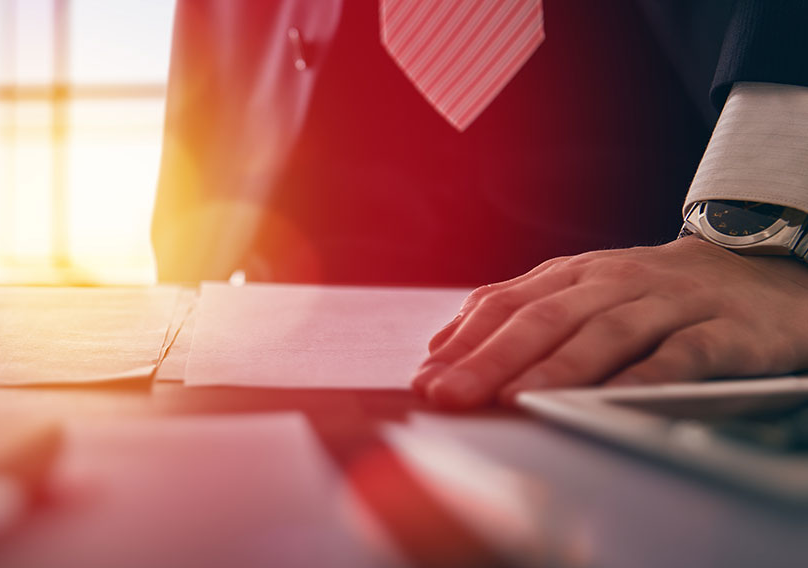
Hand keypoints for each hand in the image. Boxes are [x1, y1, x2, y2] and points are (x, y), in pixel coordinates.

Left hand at [413, 236, 807, 408]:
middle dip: (490, 359)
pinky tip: (611, 401)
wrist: (759, 273)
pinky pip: (678, 355)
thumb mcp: (581, 291)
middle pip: (543, 319)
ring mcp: (669, 303)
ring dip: (554, 368)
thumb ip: (517, 313)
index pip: (506, 304)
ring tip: (515, 398)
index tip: (426, 379)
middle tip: (451, 395)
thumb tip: (442, 346)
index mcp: (573, 275)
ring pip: (604, 333)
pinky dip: (643, 378)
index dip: (463, 341)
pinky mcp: (722, 330)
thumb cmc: (653, 294)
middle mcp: (614, 283)